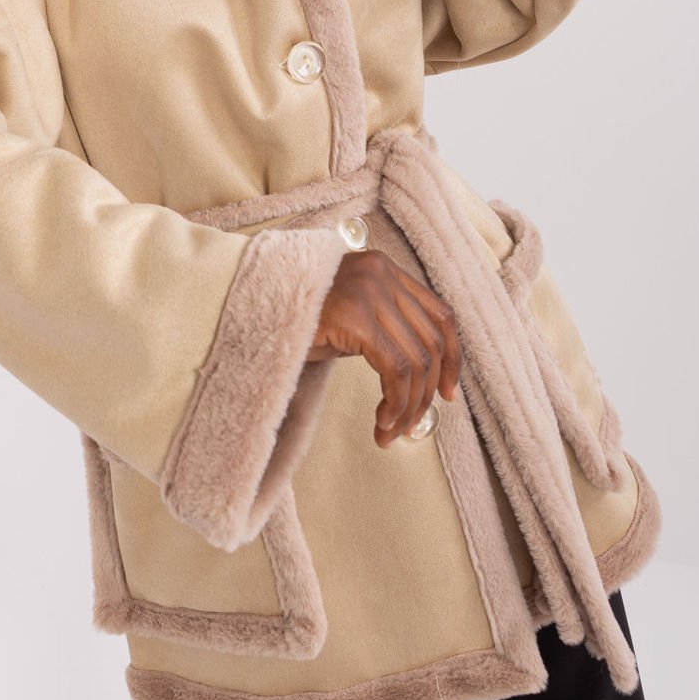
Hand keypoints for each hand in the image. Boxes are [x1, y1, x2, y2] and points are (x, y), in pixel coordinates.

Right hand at [306, 248, 461, 447]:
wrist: (246, 309)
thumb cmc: (292, 321)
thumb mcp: (347, 319)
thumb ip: (383, 332)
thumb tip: (418, 379)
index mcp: (383, 269)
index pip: (440, 314)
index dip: (452, 358)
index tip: (447, 393)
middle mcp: (381, 274)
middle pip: (432, 341)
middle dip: (427, 392)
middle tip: (410, 424)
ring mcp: (369, 291)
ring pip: (416, 361)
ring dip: (408, 406)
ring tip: (390, 430)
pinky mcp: (354, 316)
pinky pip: (395, 370)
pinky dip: (395, 402)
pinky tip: (380, 420)